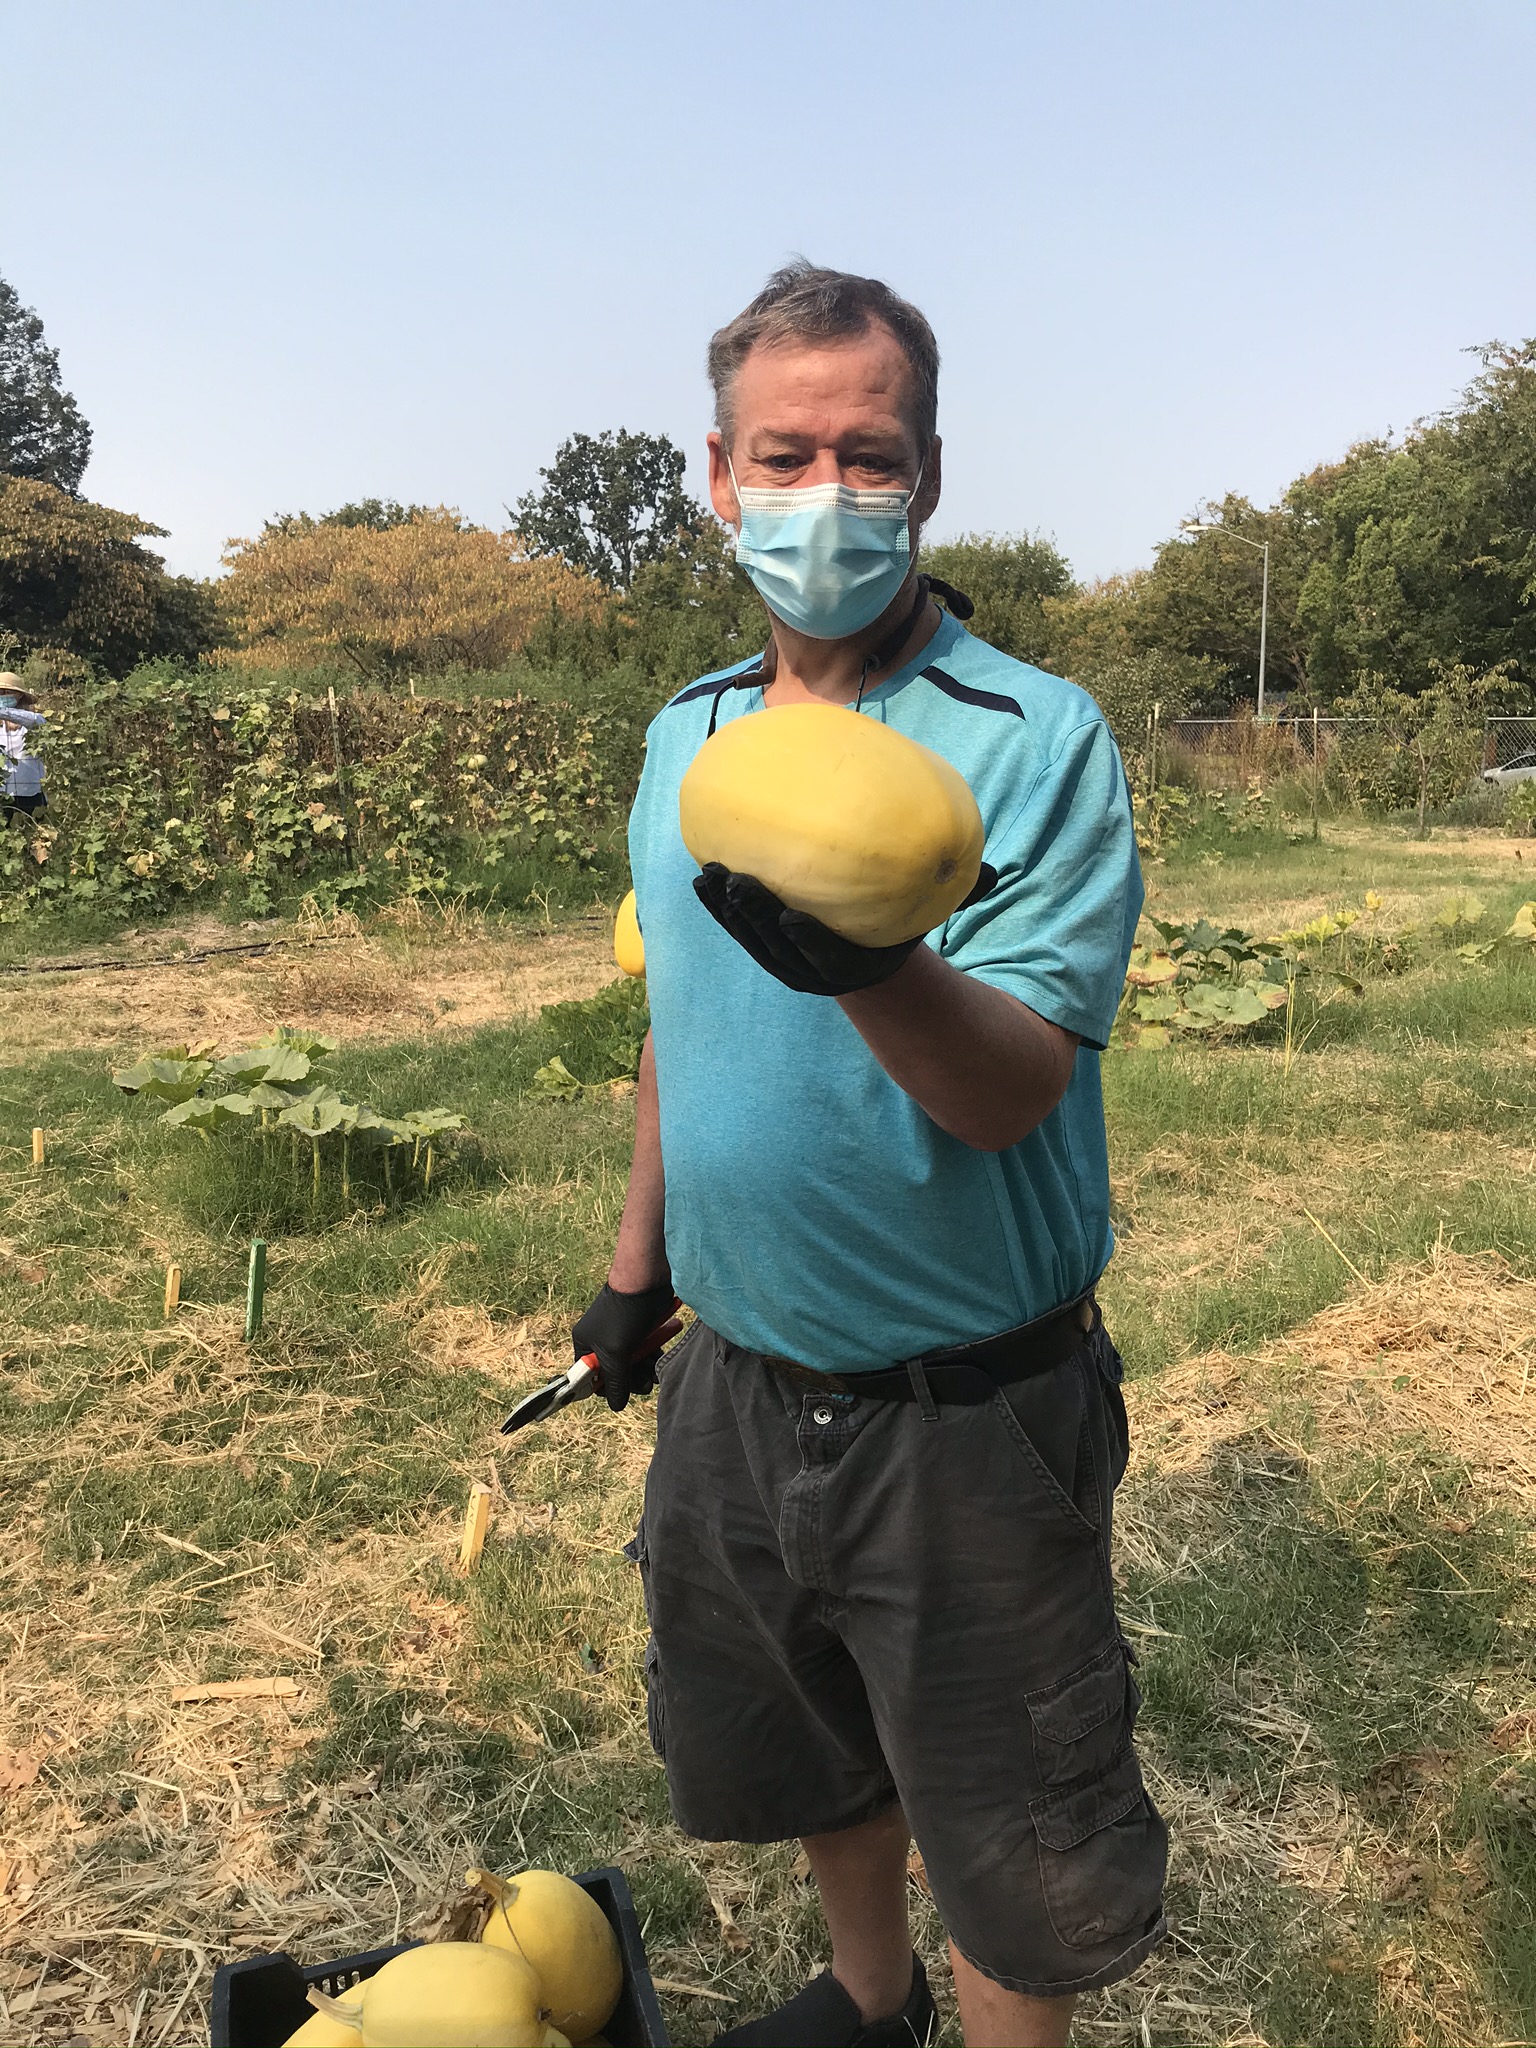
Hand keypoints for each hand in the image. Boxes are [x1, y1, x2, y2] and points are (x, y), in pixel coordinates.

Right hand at [572, 1279, 680, 1411]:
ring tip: (658, 1366)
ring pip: (633, 1362)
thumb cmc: (624, 1315)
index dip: (607, 1387)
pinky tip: (662, 1352)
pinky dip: (654, 1352)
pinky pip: (645, 1349)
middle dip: (633, 1378)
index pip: (590, 1378)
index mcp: (585, 1344)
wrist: (646, 1280)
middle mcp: (599, 1340)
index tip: (623, 1391)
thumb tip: (616, 1405)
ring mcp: (619, 1334)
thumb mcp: (616, 1353)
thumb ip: (616, 1381)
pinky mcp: (638, 1328)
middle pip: (615, 1372)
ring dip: (647, 1367)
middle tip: (648, 1380)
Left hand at [692, 862, 997, 997]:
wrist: (870, 962)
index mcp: (855, 967)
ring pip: (751, 941)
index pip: (826, 956)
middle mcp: (815, 972)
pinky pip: (738, 932)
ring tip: (710, 873)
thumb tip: (996, 872)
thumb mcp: (929, 918)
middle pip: (778, 947)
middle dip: (754, 918)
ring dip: (727, 912)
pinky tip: (702, 876)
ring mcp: (787, 964)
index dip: (806, 939)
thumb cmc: (902, 927)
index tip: (789, 913)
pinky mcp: (766, 950)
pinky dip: (718, 909)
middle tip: (737, 881)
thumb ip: (958, 896)